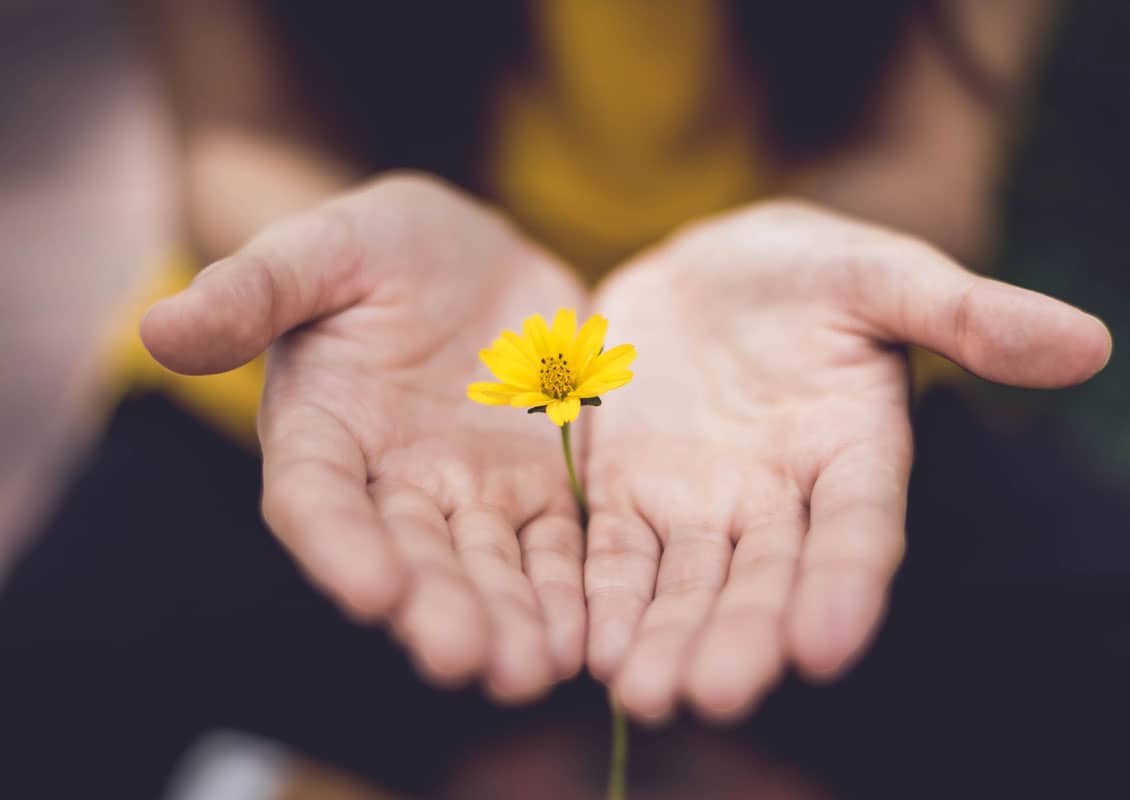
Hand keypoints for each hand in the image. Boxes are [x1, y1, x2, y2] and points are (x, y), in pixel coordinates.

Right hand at [141, 174, 586, 701]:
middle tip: (467, 660)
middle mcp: (392, 482)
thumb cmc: (377, 246)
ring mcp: (470, 491)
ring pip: (488, 567)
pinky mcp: (540, 487)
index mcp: (323, 431)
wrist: (470, 254)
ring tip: (533, 671)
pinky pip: (557, 546)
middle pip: (411, 556)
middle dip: (438, 608)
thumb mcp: (320, 249)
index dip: (340, 546)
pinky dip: (569, 591)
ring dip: (509, 620)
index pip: (318, 500)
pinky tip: (588, 637)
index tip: (372, 592)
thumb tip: (159, 327)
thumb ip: (253, 290)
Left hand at [583, 200, 1111, 722]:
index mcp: (854, 452)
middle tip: (715, 693)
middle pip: (765, 579)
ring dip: (666, 639)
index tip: (827, 646)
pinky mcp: (628, 496)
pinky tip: (587, 647)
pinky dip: (602, 599)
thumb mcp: (880, 274)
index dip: (846, 586)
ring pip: (686, 584)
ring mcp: (701, 505)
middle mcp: (780, 499)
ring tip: (644, 694)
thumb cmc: (807, 270)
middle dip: (742, 637)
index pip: (858, 530)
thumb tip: (1090, 343)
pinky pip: (613, 555)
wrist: (705, 270)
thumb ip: (967, 313)